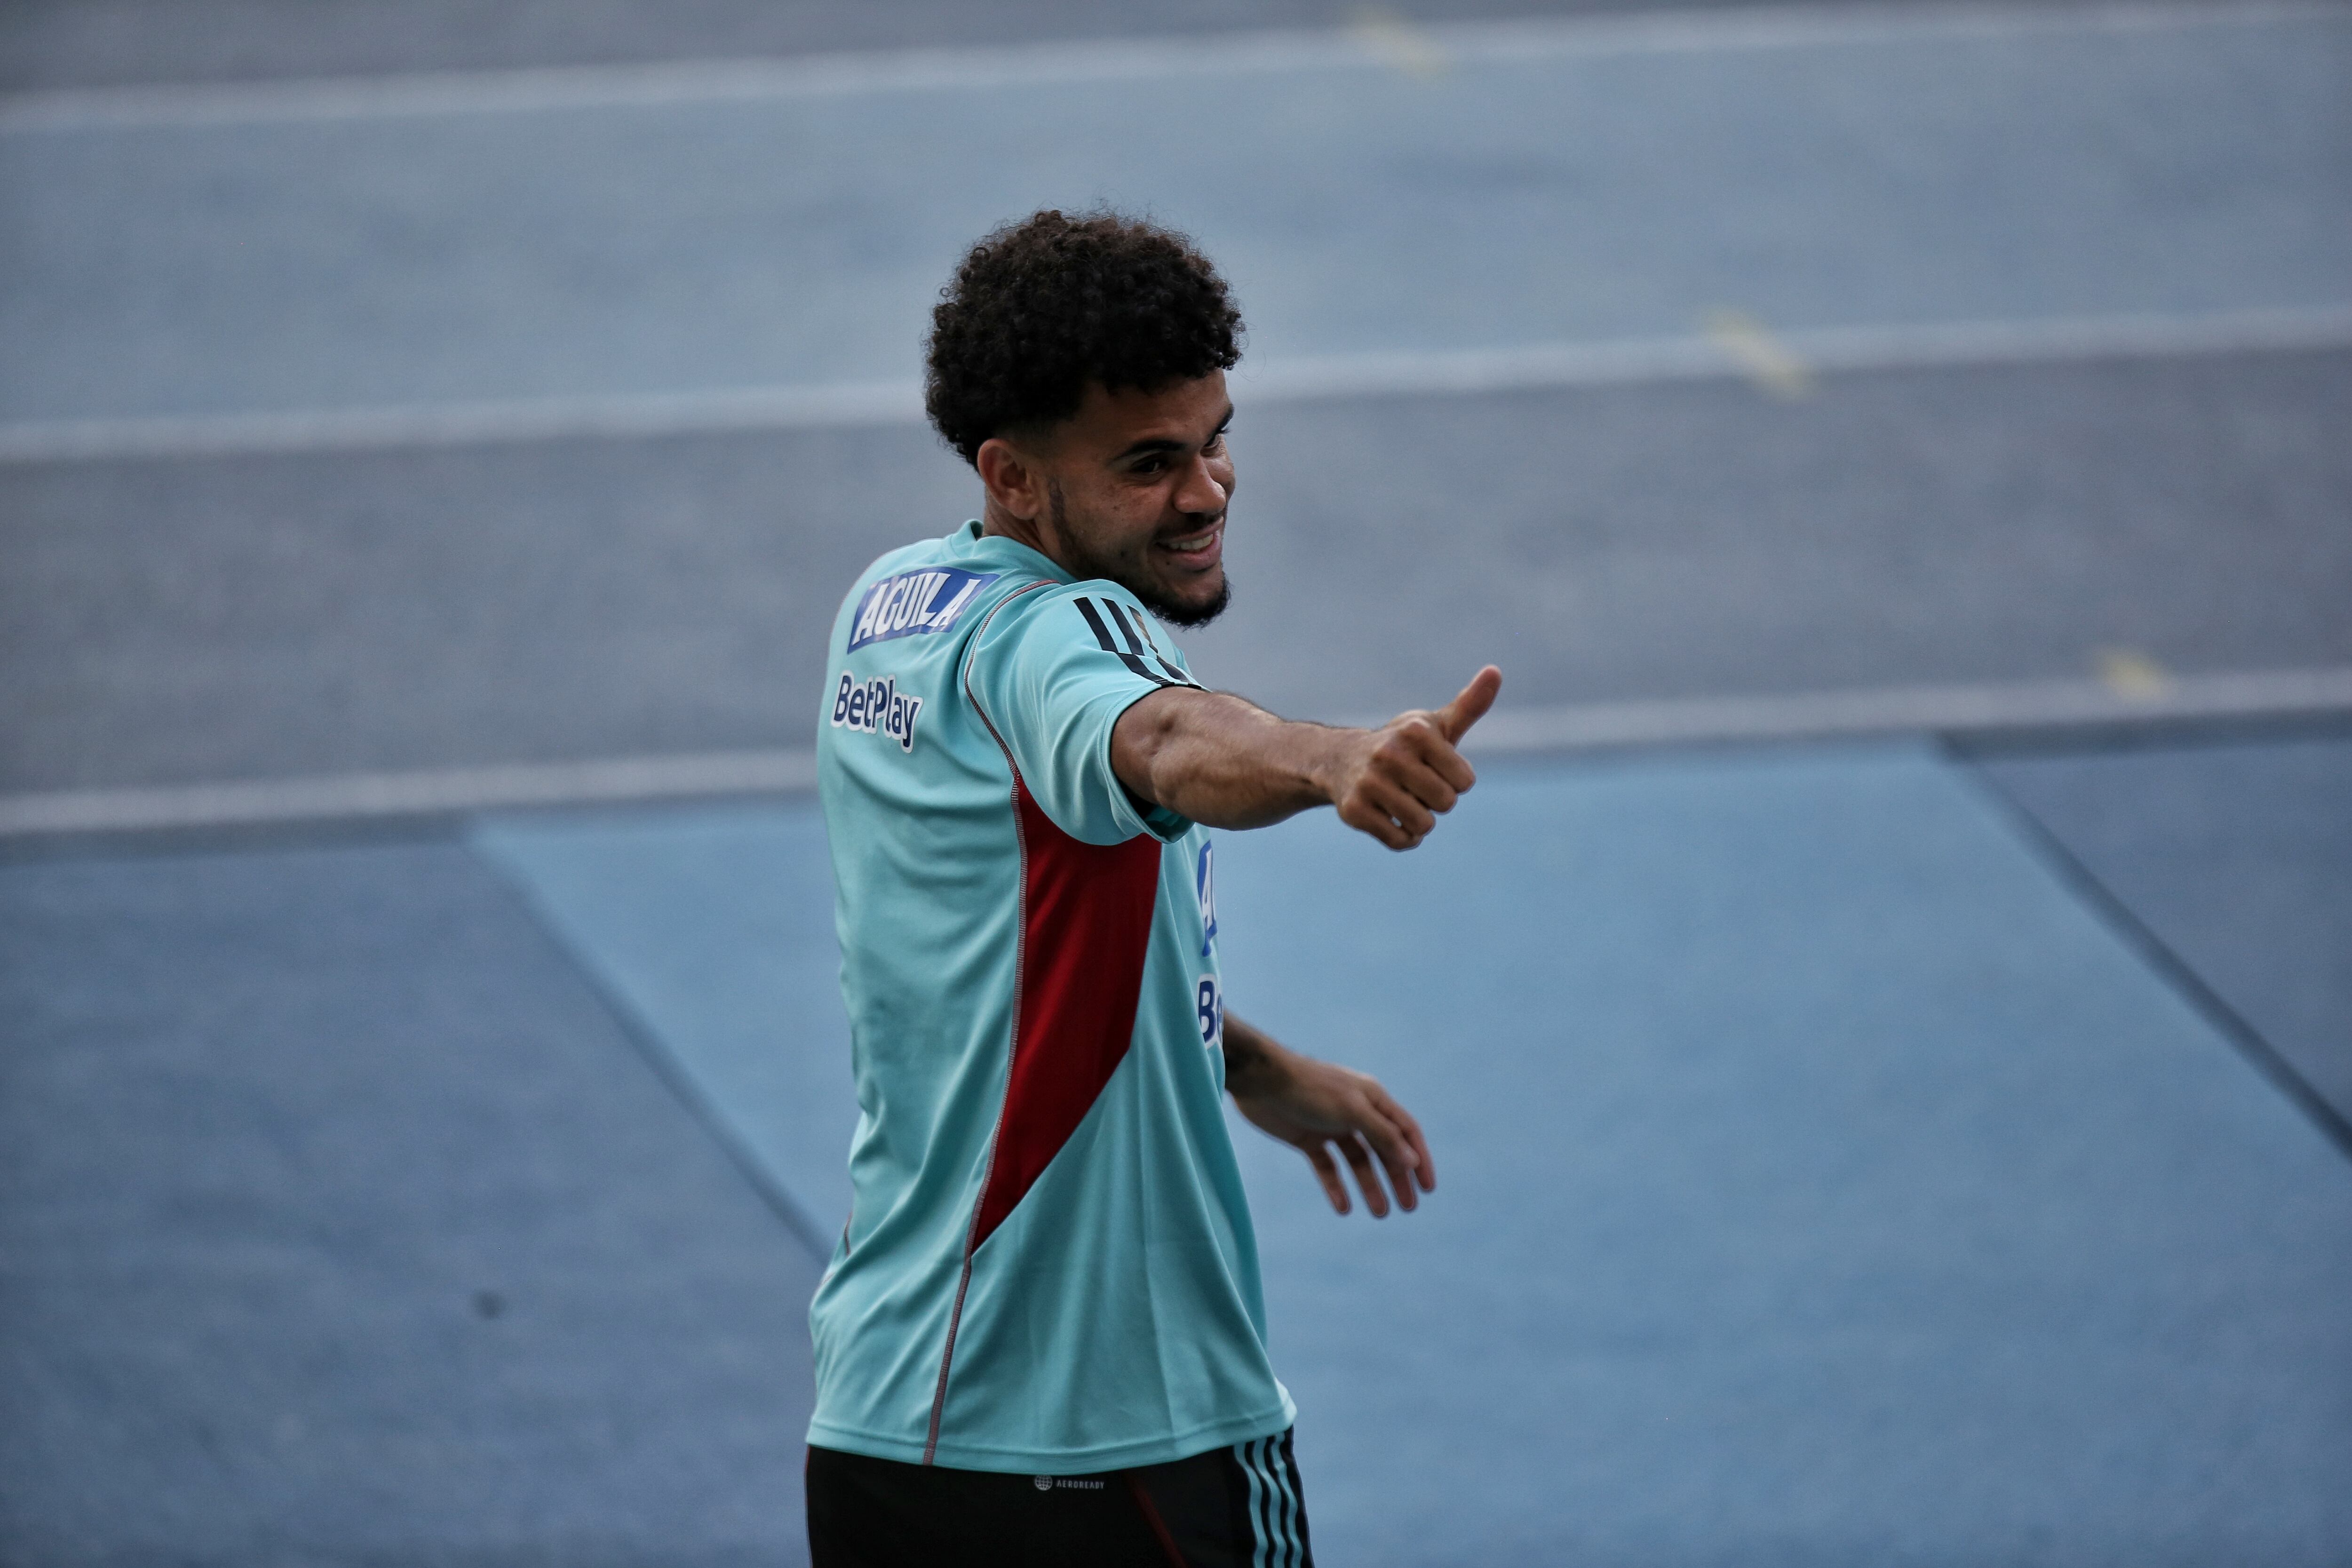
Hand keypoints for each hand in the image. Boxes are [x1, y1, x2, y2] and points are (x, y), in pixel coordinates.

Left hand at [1228, 1031, 1434, 1217]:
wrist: (1260, 1081)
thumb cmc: (1309, 1089)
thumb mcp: (1351, 1111)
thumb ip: (1383, 1135)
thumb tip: (1413, 1161)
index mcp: (1372, 1099)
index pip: (1405, 1132)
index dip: (1419, 1159)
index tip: (1428, 1189)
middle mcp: (1355, 1112)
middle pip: (1384, 1149)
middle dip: (1397, 1178)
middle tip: (1408, 1208)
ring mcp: (1330, 1125)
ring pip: (1357, 1161)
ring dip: (1370, 1186)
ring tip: (1380, 1213)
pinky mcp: (1307, 1137)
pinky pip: (1327, 1166)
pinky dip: (1335, 1186)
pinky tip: (1343, 1207)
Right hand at [1326, 666, 1500, 850]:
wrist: (1341, 761)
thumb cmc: (1403, 746)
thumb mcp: (1436, 725)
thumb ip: (1470, 705)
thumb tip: (1495, 671)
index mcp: (1415, 731)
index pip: (1465, 781)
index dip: (1455, 781)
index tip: (1434, 768)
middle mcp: (1389, 754)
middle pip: (1445, 803)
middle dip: (1437, 801)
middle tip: (1416, 786)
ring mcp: (1369, 783)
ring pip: (1423, 825)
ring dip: (1420, 821)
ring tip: (1402, 801)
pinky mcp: (1354, 811)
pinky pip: (1400, 841)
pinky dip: (1404, 838)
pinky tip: (1391, 819)